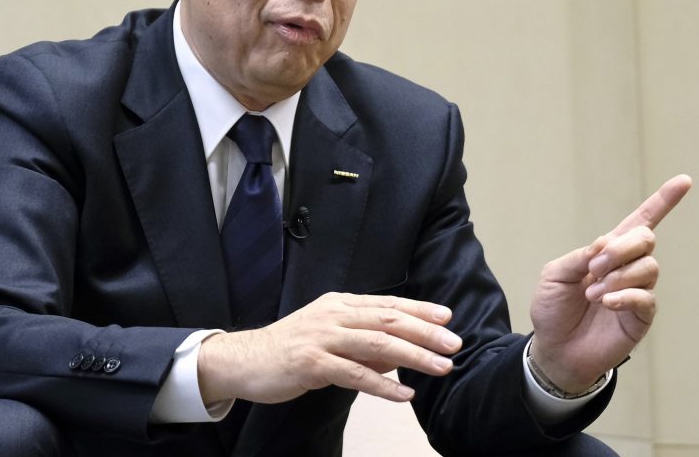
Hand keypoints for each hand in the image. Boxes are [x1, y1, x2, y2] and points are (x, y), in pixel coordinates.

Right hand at [197, 292, 461, 404]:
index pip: (387, 304)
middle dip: (425, 332)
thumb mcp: (330, 338)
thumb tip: (401, 354)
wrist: (245, 360)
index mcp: (340, 304)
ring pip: (377, 344)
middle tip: (454, 344)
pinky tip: (404, 394)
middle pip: (388, 320)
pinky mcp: (311, 363)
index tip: (448, 318)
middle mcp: (334, 315)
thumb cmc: (290, 349)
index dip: (419, 309)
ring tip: (441, 367)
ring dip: (413, 356)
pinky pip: (354, 374)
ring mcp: (322, 337)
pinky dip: (383, 384)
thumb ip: (364, 343)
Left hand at [528, 174, 691, 392]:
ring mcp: (637, 291)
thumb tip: (607, 244)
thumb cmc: (553, 309)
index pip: (640, 221)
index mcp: (608, 251)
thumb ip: (580, 255)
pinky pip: (646, 297)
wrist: (554, 348)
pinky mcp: (641, 316)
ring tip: (593, 294)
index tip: (684, 181)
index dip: (663, 201)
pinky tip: (606, 303)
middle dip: (620, 248)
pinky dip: (624, 295)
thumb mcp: (555, 274)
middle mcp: (628, 267)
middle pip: (645, 238)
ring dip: (617, 276)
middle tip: (594, 267)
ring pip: (648, 267)